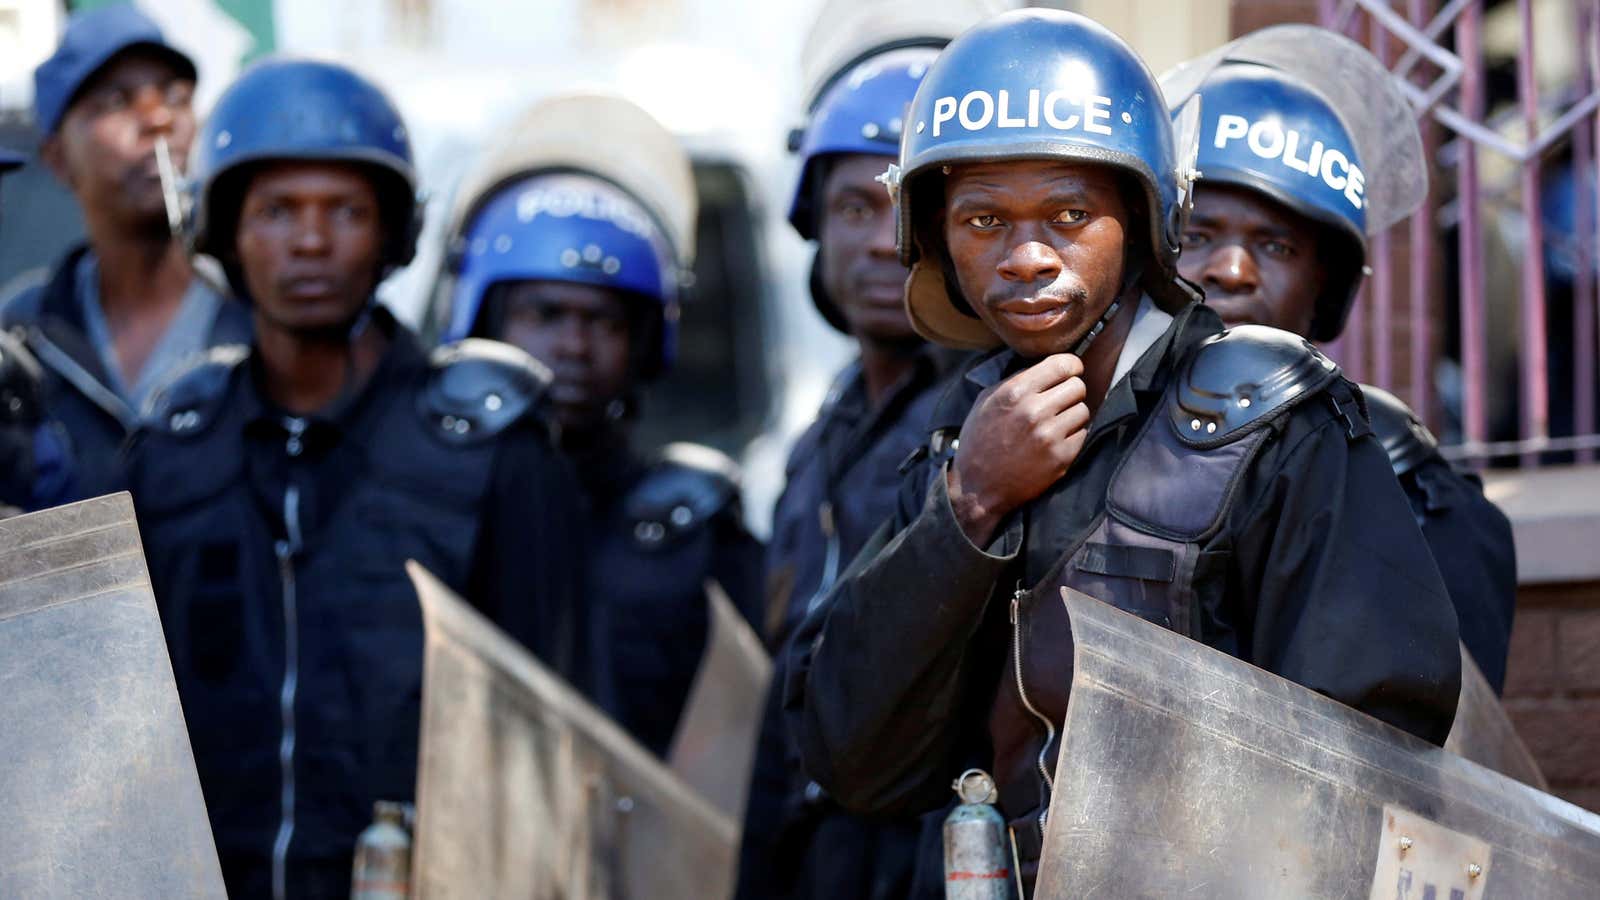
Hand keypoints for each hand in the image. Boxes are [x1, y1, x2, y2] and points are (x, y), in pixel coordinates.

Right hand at [947, 354, 1090, 545]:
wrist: (978, 486)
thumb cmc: (980, 440)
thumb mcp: (986, 401)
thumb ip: (1015, 380)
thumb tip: (1046, 367)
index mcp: (1015, 392)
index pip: (1063, 364)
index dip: (1071, 366)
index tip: (1071, 372)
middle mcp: (1034, 411)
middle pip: (1078, 386)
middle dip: (1071, 392)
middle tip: (1060, 402)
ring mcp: (1049, 436)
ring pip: (1083, 410)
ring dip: (1072, 415)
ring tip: (1056, 423)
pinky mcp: (1061, 457)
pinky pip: (1082, 434)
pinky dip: (1073, 436)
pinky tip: (1056, 441)